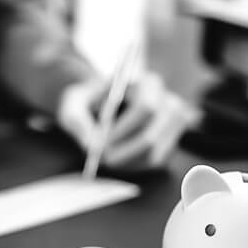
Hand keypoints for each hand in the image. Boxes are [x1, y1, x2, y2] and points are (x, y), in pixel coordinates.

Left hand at [57, 71, 199, 171]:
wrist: (102, 102)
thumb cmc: (88, 100)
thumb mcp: (74, 104)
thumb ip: (78, 121)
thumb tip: (92, 146)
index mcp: (145, 82)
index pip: (146, 108)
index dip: (124, 130)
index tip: (101, 144)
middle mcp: (166, 100)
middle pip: (152, 136)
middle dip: (123, 153)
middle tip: (101, 159)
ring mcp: (173, 123)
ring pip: (154, 153)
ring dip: (127, 162)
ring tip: (106, 158)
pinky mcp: (171, 141)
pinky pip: (156, 161)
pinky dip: (134, 165)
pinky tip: (119, 158)